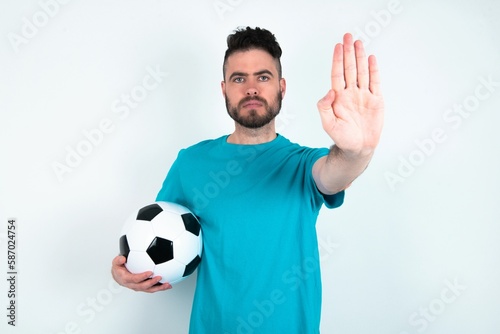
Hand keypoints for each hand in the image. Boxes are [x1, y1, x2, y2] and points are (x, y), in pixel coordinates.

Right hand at [111, 255, 171, 292]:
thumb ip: (118, 260)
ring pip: (149, 289)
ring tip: (167, 285)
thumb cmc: (118, 269)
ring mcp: (139, 287)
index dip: (143, 276)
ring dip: (159, 288)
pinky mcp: (143, 287)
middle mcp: (133, 285)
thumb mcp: (115, 263)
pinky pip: (152, 288)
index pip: (135, 279)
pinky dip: (160, 287)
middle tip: (160, 277)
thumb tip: (123, 258)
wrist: (118, 276)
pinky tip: (167, 285)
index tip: (150, 272)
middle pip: (143, 286)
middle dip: (152, 283)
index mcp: (126, 279)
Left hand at [317, 33, 383, 157]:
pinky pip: (374, 82)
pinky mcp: (375, 101)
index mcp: (338, 97)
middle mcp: (350, 93)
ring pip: (362, 72)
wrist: (358, 148)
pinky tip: (371, 59)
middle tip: (348, 36)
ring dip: (360, 57)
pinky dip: (374, 70)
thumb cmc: (342, 138)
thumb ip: (324, 107)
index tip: (338, 46)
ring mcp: (363, 95)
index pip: (337, 74)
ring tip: (359, 43)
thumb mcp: (328, 124)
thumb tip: (329, 91)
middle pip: (349, 68)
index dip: (337, 60)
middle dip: (348, 52)